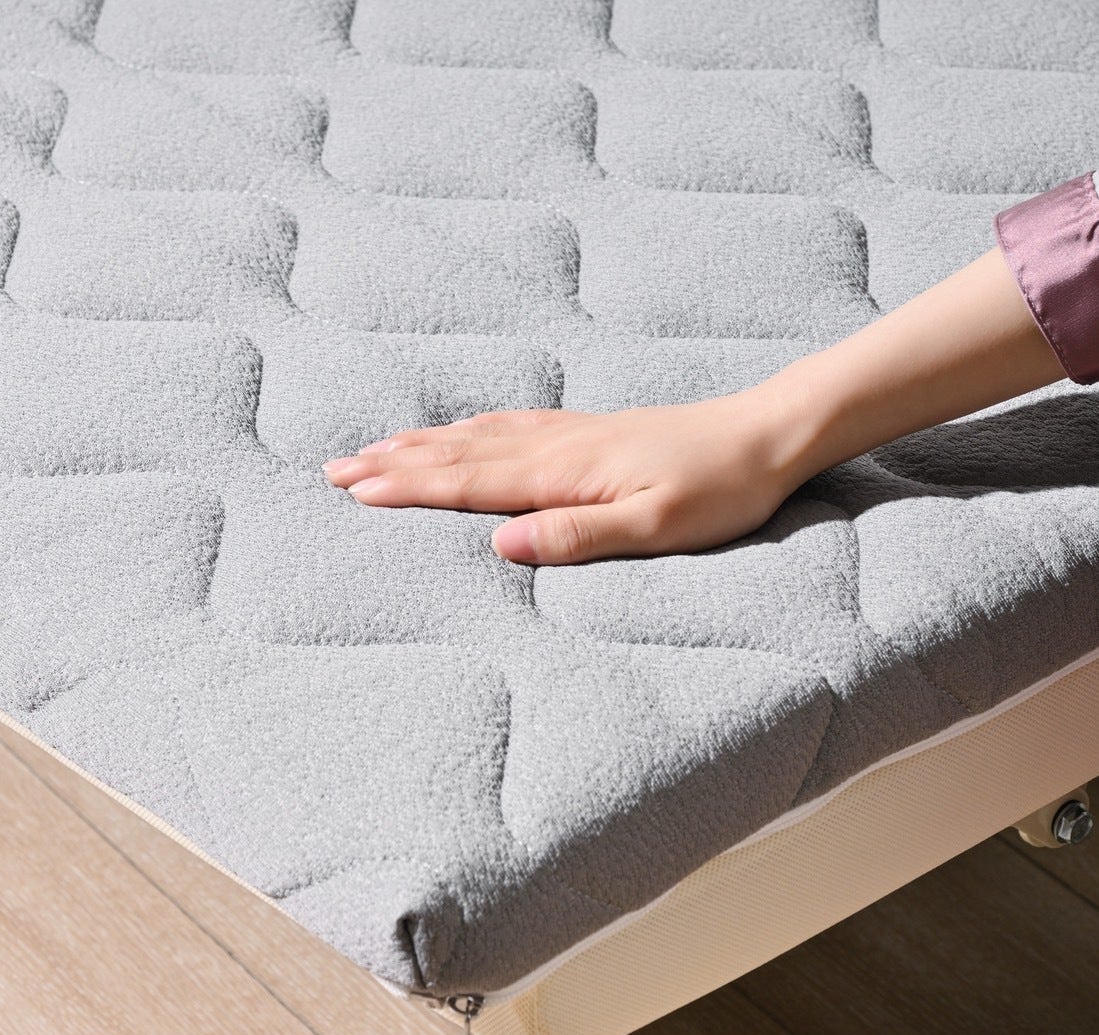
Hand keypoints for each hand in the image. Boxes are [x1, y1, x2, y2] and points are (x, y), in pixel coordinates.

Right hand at [321, 394, 807, 565]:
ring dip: (420, 444)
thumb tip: (502, 545)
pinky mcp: (587, 431)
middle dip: (392, 462)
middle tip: (333, 468)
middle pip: (456, 454)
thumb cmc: (718, 490)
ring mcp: (569, 433)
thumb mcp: (655, 526)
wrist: (765, 434)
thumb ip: (578, 536)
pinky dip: (466, 429)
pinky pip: (506, 426)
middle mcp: (555, 446)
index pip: (467, 483)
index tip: (354, 491)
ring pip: (475, 436)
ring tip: (373, 448)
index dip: (407, 488)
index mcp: (562, 473)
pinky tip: (458, 431)